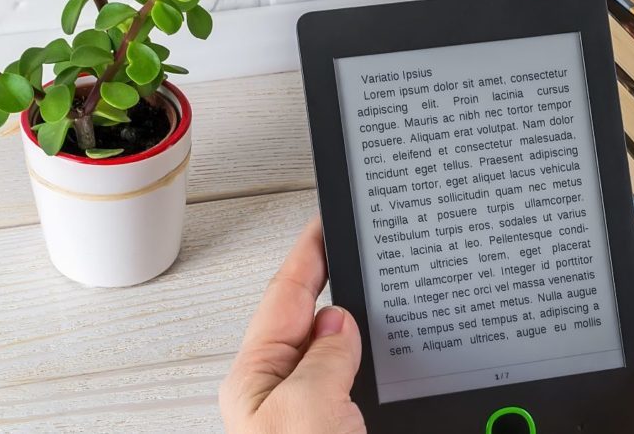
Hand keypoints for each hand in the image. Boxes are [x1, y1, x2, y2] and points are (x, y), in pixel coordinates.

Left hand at [220, 219, 366, 433]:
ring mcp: (307, 413)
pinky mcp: (334, 428)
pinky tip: (376, 356)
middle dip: (326, 279)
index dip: (308, 253)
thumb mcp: (308, 408)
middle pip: (307, 319)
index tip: (325, 220)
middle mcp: (280, 394)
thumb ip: (325, 359)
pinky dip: (366, 362)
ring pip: (332, 353)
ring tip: (360, 289)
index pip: (285, 295)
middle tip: (345, 240)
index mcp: (257, 379)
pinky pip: (350, 382)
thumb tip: (340, 321)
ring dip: (349, 325)